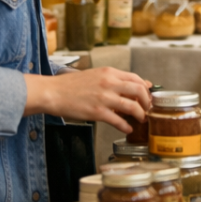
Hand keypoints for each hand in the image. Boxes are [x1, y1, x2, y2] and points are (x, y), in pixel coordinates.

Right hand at [24, 67, 150, 132]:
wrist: (52, 92)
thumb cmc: (70, 85)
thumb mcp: (95, 75)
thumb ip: (112, 79)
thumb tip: (129, 85)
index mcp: (109, 73)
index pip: (136, 78)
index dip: (146, 88)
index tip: (148, 95)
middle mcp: (109, 83)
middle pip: (139, 91)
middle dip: (147, 101)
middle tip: (148, 108)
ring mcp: (104, 98)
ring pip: (132, 106)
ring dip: (140, 114)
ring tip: (141, 119)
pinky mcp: (97, 112)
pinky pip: (118, 121)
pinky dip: (126, 126)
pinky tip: (127, 128)